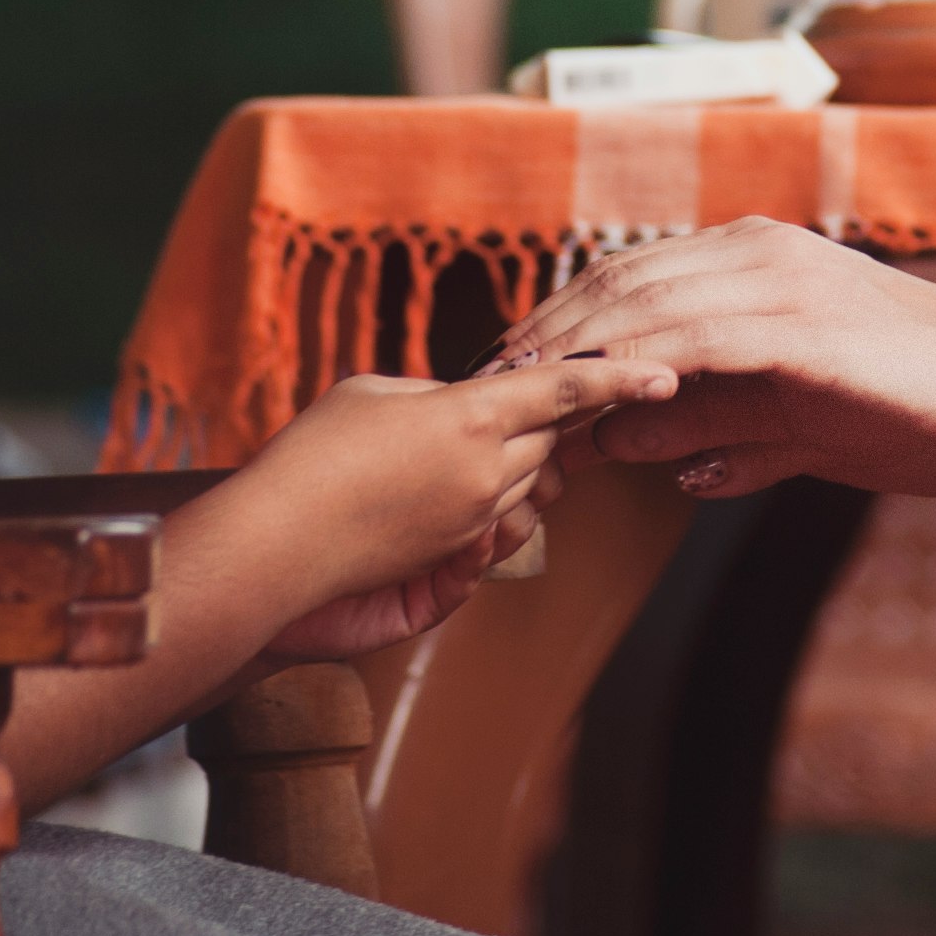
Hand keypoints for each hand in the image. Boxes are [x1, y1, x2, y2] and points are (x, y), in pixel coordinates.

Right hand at [222, 361, 663, 639]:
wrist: (269, 550)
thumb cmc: (309, 459)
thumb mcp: (372, 394)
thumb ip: (435, 395)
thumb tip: (462, 405)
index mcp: (470, 418)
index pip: (564, 390)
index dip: (619, 377)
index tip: (666, 372)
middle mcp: (487, 473)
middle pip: (550, 440)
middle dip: (546, 423)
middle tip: (522, 408)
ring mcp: (473, 523)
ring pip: (527, 484)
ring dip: (509, 465)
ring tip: (447, 455)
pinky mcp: (454, 562)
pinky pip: (497, 526)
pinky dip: (484, 505)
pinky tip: (439, 494)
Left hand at [488, 219, 935, 499]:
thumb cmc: (916, 406)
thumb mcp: (793, 421)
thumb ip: (713, 423)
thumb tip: (622, 440)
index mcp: (753, 261)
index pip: (626, 281)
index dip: (556, 328)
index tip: (500, 380)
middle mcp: (757, 251)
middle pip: (616, 283)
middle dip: (543, 338)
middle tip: (483, 391)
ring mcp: (781, 278)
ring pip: (644, 302)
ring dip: (573, 352)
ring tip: (519, 401)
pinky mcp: (805, 320)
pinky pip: (698, 337)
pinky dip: (641, 364)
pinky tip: (601, 402)